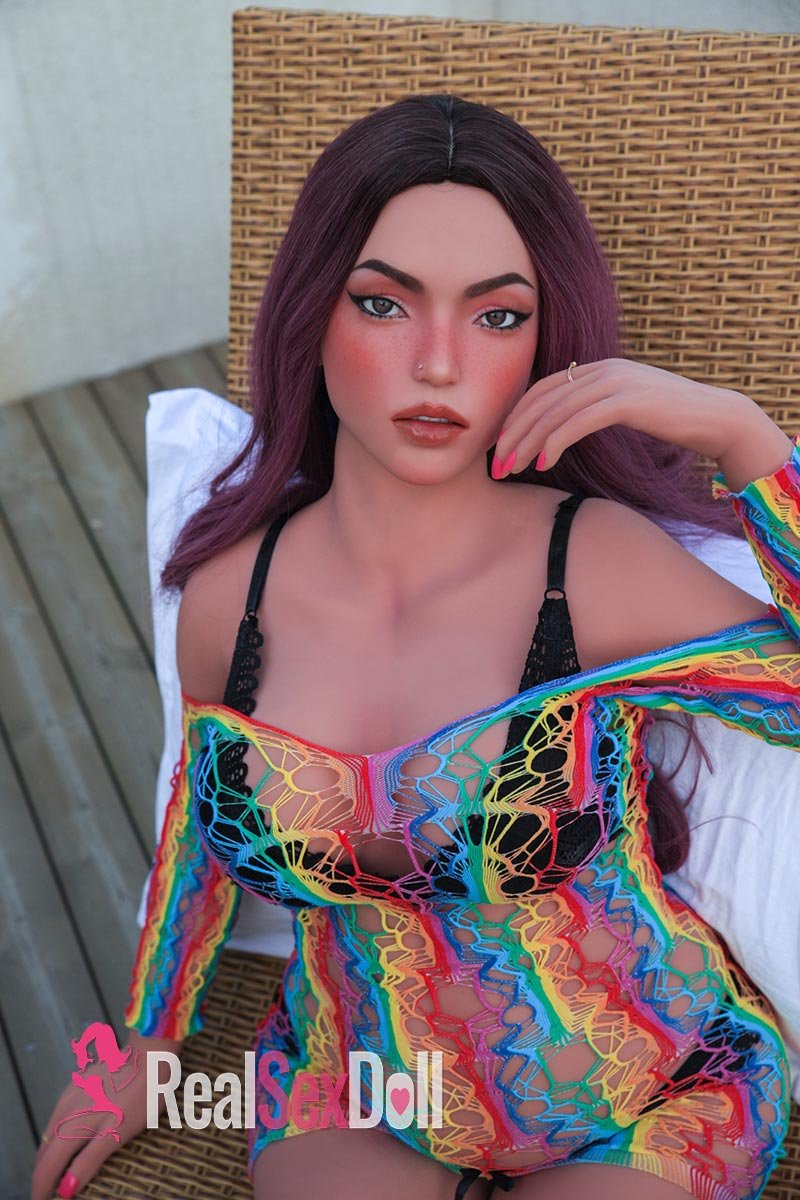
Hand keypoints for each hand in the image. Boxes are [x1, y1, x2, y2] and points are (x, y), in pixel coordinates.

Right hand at [30, 1029, 182, 1199]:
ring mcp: (71, 1094)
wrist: (151, 1052)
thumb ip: (89, 1160)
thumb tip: (66, 1189)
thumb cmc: (140, 1094)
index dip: (42, 1187)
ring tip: (53, 1171)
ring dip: (48, 1155)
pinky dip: (57, 1135)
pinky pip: (60, 1116)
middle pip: (45, 1150)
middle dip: (42, 1174)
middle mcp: (65, 1109)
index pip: (48, 1166)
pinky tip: (66, 1137)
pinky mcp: (80, 1084)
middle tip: (45, 1191)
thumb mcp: (117, 1132)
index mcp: (72, 1125)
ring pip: (50, 1132)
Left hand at [491, 357, 788, 483]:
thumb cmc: (669, 421)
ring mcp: (615, 382)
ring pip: (555, 411)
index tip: (498, 447)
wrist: (714, 417)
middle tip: (495, 464)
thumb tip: (558, 433)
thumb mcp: (623, 410)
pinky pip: (579, 421)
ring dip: (528, 442)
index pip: (541, 389)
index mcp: (596, 369)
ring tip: (511, 468)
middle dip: (513, 433)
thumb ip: (592, 412)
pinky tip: (543, 463)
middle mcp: (602, 369)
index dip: (515, 417)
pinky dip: (556, 441)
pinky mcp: (628, 400)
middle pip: (541, 399)